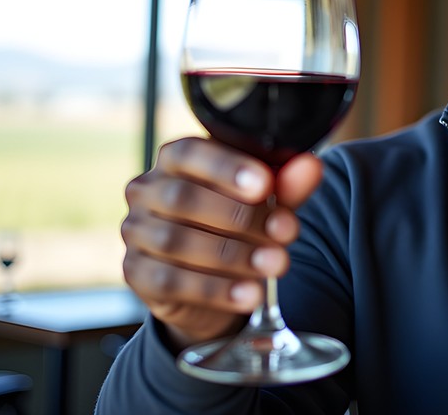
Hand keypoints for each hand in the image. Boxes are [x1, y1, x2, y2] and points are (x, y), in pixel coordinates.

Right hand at [121, 137, 323, 350]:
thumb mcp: (267, 200)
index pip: (190, 153)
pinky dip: (216, 289)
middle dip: (241, 216)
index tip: (265, 185)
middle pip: (183, 199)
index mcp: (175, 158)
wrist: (214, 276)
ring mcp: (135, 232)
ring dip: (234, 255)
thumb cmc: (239, 219)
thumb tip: (311, 167)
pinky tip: (250, 294)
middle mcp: (147, 190)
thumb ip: (287, 184)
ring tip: (277, 264)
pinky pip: (170, 281)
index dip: (226, 168)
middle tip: (287, 232)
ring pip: (177, 242)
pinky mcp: (135, 273)